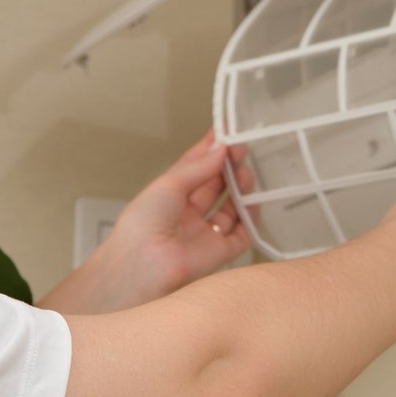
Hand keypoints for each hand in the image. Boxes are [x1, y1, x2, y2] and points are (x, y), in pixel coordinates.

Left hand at [40, 131, 255, 314]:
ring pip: (231, 208)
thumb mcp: (169, 184)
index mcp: (169, 198)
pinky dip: (250, 218)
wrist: (142, 264)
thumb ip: (199, 168)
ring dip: (241, 188)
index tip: (226, 131)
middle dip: (228, 166)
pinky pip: (242, 234)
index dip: (210, 150)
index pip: (194, 168)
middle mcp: (187, 215)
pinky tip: (253, 200)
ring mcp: (204, 234)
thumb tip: (220, 149)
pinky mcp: (219, 253)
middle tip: (240, 148)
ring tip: (245, 172)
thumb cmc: (142, 225)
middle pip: (215, 186)